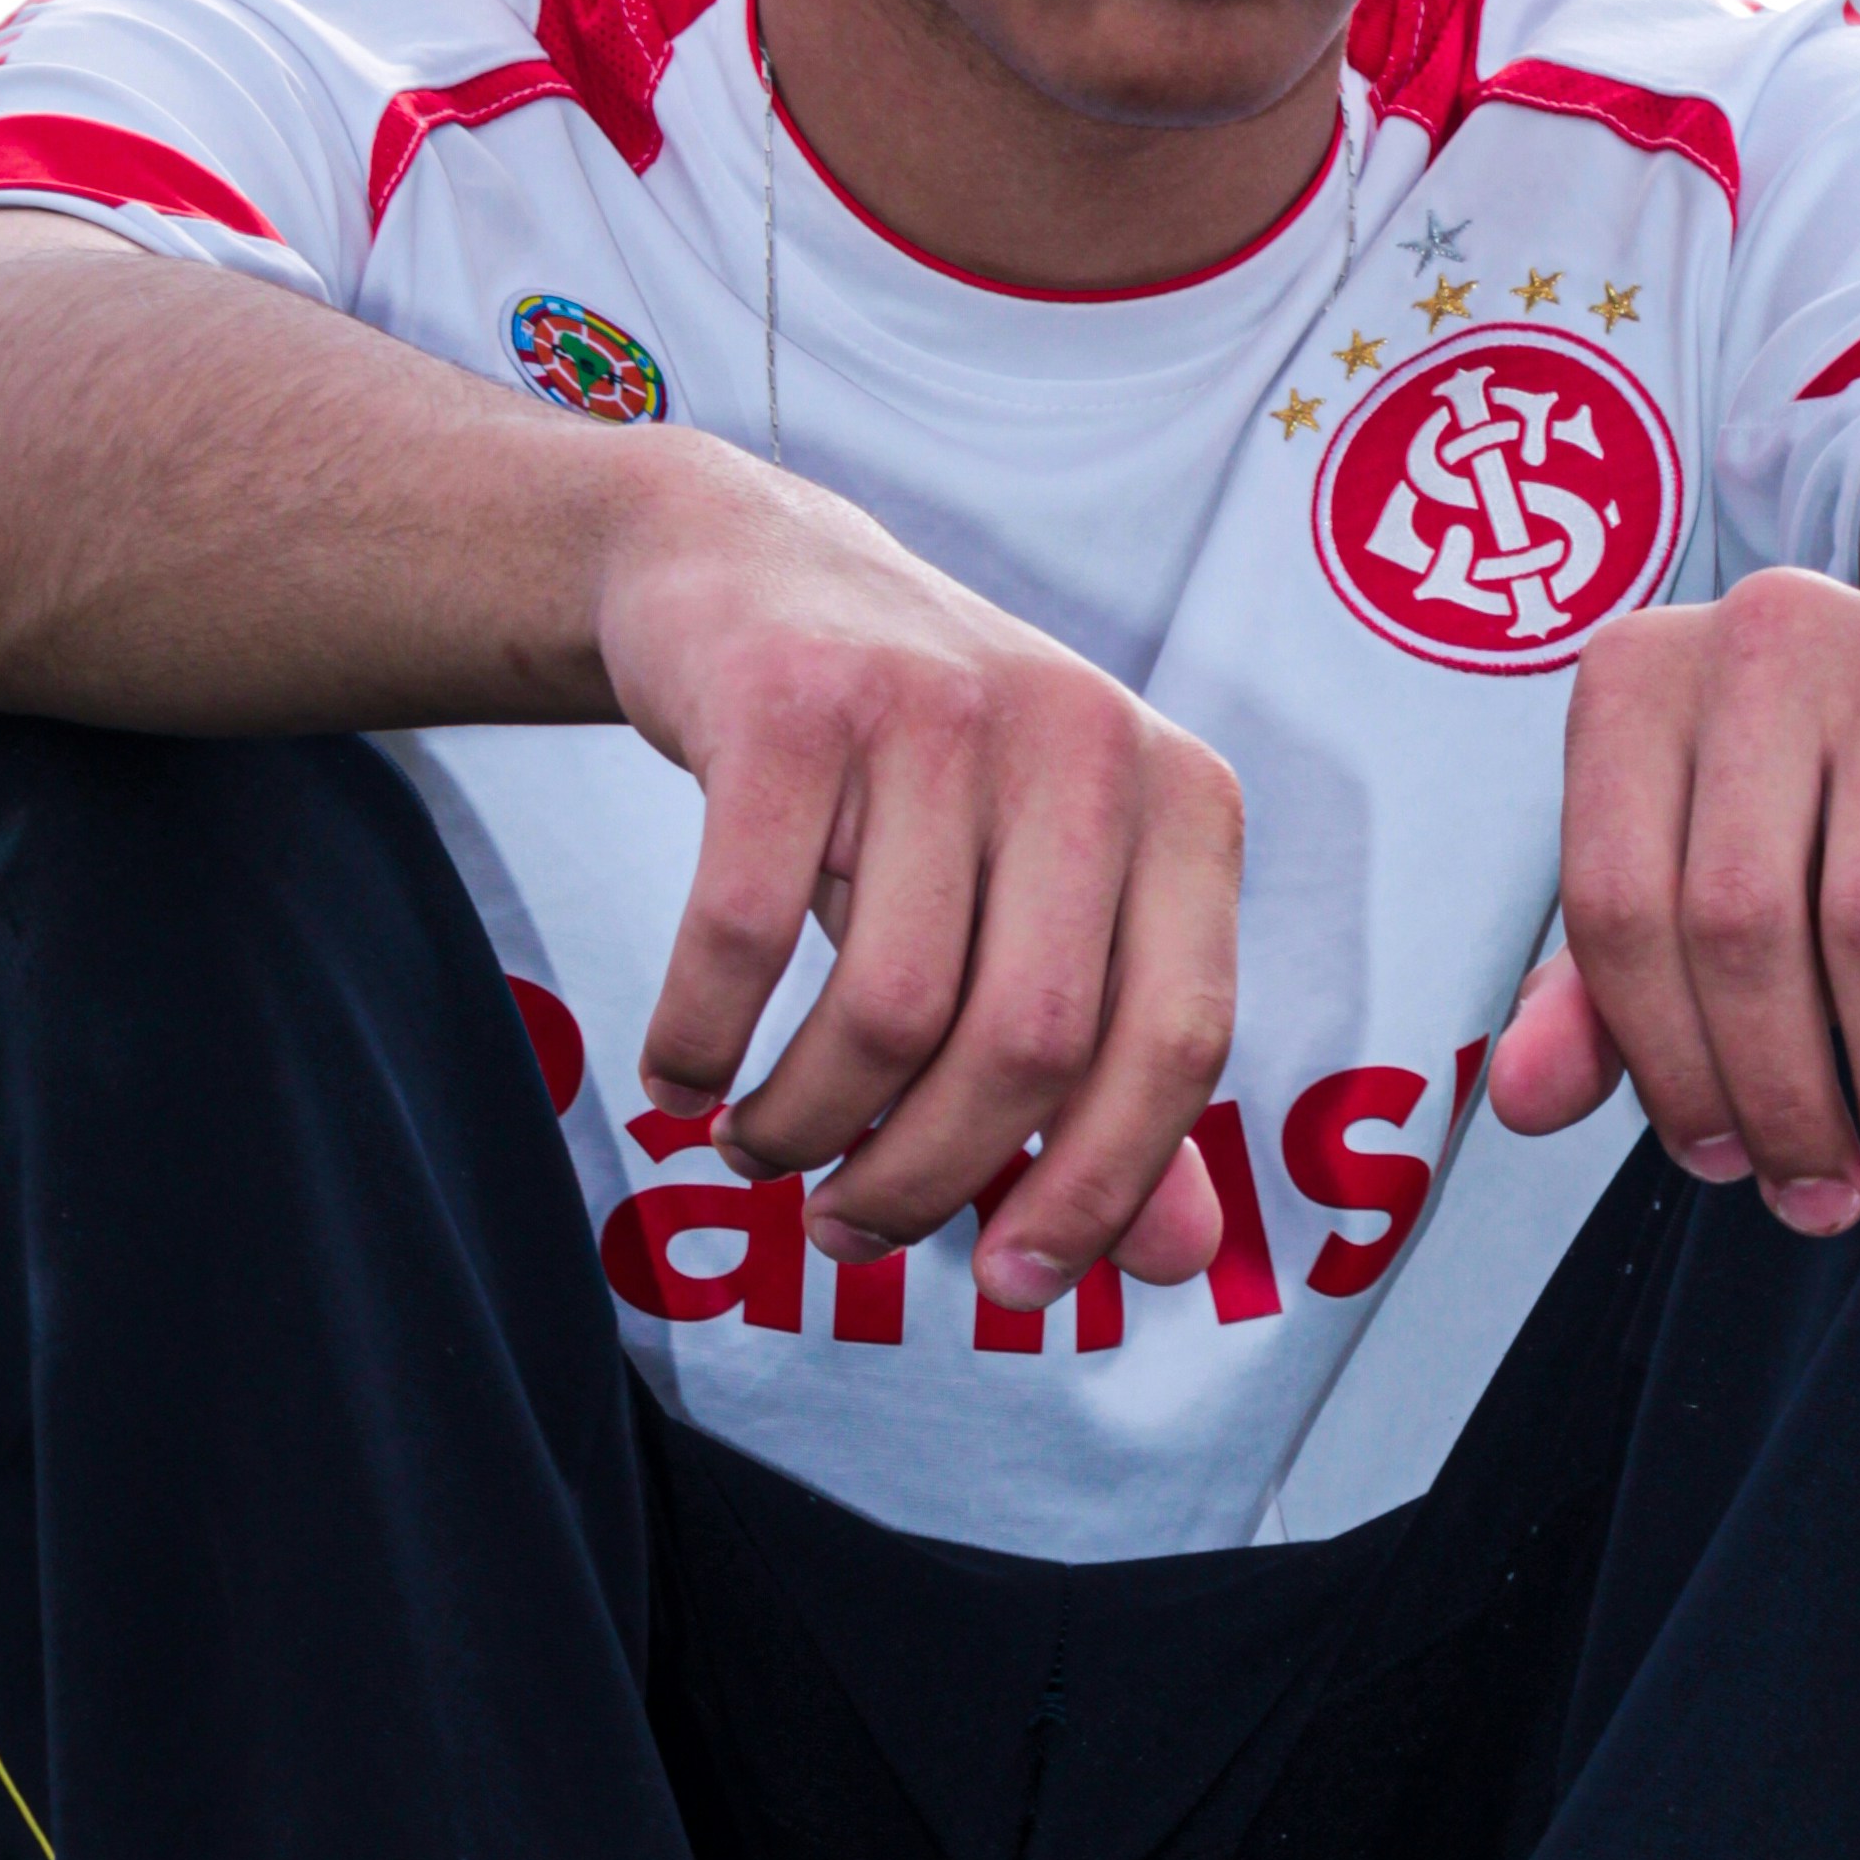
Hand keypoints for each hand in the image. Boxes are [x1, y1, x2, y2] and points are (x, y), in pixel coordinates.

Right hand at [593, 441, 1237, 1303]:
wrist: (746, 572)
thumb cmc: (908, 778)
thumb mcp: (1035, 903)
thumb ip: (1108, 1075)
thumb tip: (1177, 1262)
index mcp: (1178, 802)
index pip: (1178, 1041)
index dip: (1101, 1189)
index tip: (1011, 1286)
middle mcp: (1081, 741)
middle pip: (1027, 1046)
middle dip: (923, 1178)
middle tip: (842, 1226)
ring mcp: (937, 709)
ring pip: (889, 1009)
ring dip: (803, 1123)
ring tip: (757, 1145)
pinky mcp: (792, 700)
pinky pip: (743, 931)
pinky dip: (701, 1040)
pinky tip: (680, 1076)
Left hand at [1483, 570, 1859, 1230]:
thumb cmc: (1821, 825)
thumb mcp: (1691, 893)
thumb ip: (1597, 997)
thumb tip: (1519, 1102)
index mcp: (1637, 680)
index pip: (1615, 906)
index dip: (1663, 1064)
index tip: (1721, 1167)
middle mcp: (1762, 639)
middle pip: (1738, 924)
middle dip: (1782, 1099)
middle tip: (1824, 1205)